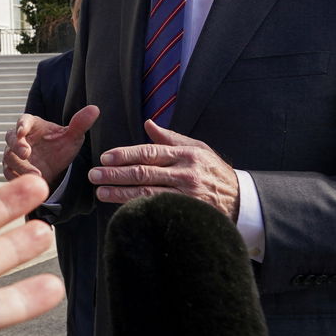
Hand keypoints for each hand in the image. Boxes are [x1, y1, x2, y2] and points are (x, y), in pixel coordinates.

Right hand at [2, 106, 98, 185]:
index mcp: (31, 125)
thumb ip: (80, 124)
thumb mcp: (73, 137)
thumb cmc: (60, 148)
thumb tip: (94, 109)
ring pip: (9, 158)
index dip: (21, 125)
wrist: (56, 170)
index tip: (22, 130)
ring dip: (21, 166)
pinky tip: (29, 183)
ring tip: (37, 174)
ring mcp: (14, 155)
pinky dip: (17, 178)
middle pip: (10, 138)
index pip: (23, 120)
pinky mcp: (13, 170)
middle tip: (26, 153)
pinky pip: (9, 173)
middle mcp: (19, 139)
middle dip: (17, 145)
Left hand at [88, 119, 240, 219]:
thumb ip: (171, 138)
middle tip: (94, 175)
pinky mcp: (187, 212)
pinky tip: (122, 208)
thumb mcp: (198, 149)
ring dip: (120, 193)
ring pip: (147, 193)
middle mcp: (186, 173)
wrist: (241, 200)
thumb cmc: (215, 172)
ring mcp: (187, 195)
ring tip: (101, 192)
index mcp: (186, 154)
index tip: (106, 157)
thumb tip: (148, 124)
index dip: (125, 154)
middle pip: (144, 173)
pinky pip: (158, 210)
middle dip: (115, 174)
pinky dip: (139, 208)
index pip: (150, 152)